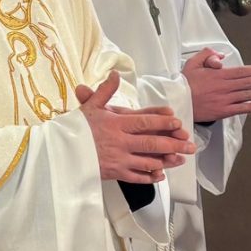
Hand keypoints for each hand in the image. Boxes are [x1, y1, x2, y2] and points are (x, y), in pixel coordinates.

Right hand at [74, 71, 193, 186]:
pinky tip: (160, 175)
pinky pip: (135, 176)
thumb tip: (115, 74)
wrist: (60, 152)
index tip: (177, 122)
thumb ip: (105, 91)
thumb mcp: (90, 106)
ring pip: (147, 161)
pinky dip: (149, 177)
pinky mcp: (114, 173)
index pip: (144, 122)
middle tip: (190, 145)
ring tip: (180, 159)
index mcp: (116, 124)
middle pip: (151, 143)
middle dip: (173, 144)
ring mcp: (118, 159)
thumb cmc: (75, 128)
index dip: (162, 122)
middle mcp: (120, 142)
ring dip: (166, 161)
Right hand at [183, 49, 250, 121]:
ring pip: (248, 94)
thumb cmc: (184, 83)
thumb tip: (220, 57)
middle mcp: (224, 87)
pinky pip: (241, 109)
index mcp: (218, 75)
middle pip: (249, 82)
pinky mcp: (222, 112)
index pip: (243, 71)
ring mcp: (224, 100)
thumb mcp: (193, 63)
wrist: (176, 102)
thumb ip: (207, 55)